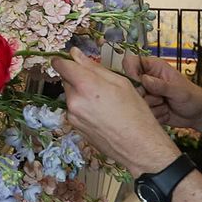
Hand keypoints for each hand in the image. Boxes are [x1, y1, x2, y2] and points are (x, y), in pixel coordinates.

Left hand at [56, 49, 179, 174]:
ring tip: (104, 103)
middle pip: (67, 80)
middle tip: (100, 85)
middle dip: (78, 79)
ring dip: (81, 94)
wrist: (139, 147)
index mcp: (85, 86)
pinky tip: (101, 114)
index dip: (63, 60)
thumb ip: (94, 67)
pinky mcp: (75, 128)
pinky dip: (83, 108)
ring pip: (71, 96)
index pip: (62, 66)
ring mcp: (72, 117)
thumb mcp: (120, 83)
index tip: (68, 59)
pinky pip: (75, 110)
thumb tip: (75, 54)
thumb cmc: (136, 113)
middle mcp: (74, 101)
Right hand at [129, 52, 201, 129]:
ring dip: (153, 107)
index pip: (131, 62)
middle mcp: (146, 80)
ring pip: (136, 103)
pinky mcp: (147, 109)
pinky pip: (143, 115)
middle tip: (161, 98)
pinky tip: (166, 113)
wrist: (198, 114)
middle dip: (146, 96)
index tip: (139, 84)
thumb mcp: (178, 89)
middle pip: (131, 86)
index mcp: (153, 67)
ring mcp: (146, 95)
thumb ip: (161, 85)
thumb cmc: (192, 96)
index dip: (131, 72)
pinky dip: (155, 116)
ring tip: (166, 105)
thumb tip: (144, 79)